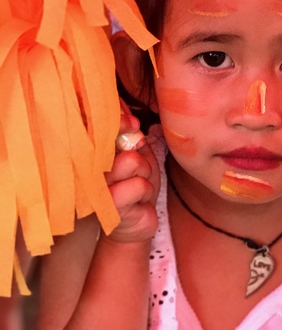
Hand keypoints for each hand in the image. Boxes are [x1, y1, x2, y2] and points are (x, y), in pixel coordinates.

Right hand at [103, 104, 159, 242]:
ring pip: (132, 161)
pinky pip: (138, 185)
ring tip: (138, 181)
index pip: (97, 125)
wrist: (136, 221)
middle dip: (134, 145)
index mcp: (94, 151)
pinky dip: (145, 190)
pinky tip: (138, 200)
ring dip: (144, 171)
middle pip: (113, 140)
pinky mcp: (108, 206)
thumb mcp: (138, 153)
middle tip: (137, 159)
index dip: (118, 118)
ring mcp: (96, 186)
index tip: (131, 123)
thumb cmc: (136, 183)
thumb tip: (125, 109)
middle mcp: (89, 166)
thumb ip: (130, 132)